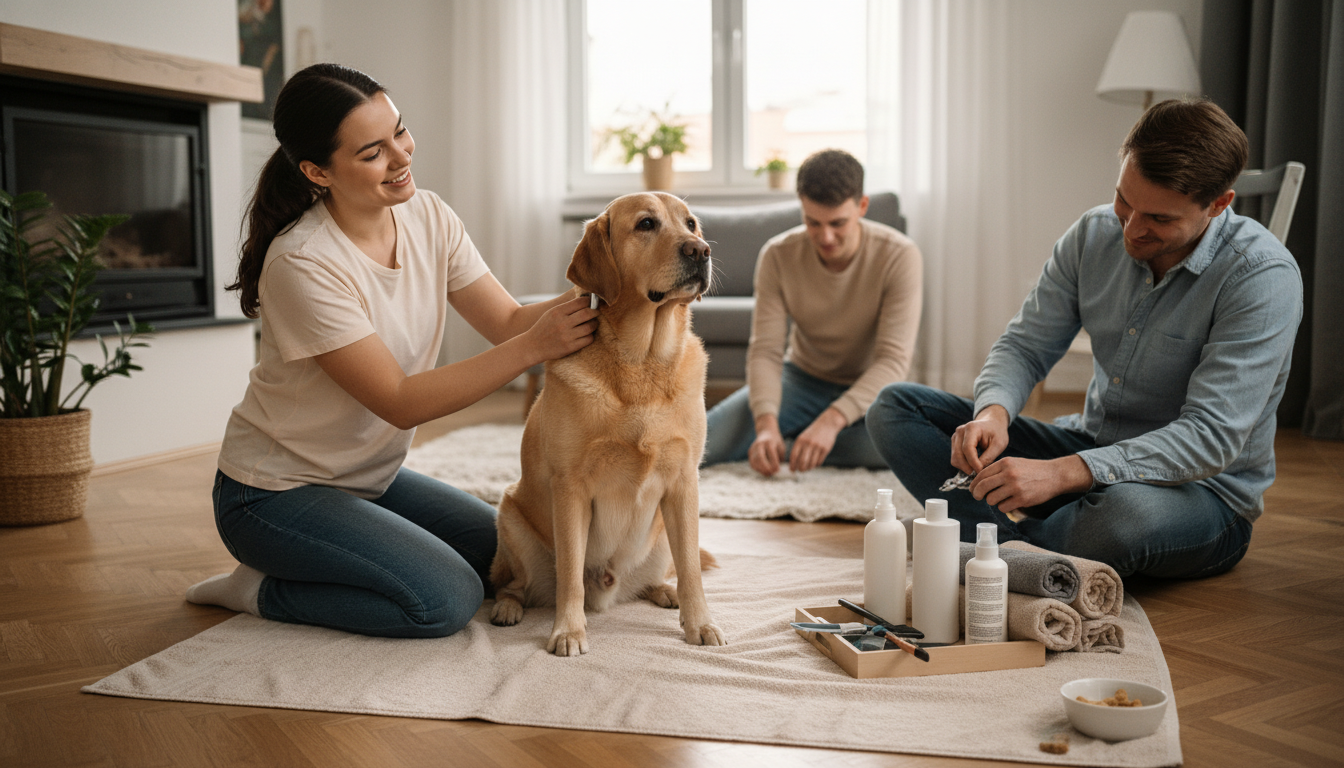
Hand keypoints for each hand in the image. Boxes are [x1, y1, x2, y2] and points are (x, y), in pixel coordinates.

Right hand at [525, 296, 597, 363]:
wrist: (533, 346)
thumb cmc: (544, 328)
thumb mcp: (551, 313)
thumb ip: (566, 307)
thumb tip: (586, 301)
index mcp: (558, 312)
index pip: (580, 302)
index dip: (589, 301)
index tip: (592, 302)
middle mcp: (562, 323)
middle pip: (587, 313)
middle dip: (595, 312)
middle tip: (596, 312)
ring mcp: (567, 336)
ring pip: (590, 327)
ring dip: (594, 324)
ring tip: (593, 323)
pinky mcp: (570, 347)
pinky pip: (588, 339)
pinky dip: (590, 336)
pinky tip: (587, 334)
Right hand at [748, 415, 786, 476]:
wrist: (766, 431)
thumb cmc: (776, 442)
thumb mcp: (781, 447)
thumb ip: (780, 457)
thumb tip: (778, 471)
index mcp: (769, 442)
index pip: (771, 453)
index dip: (774, 463)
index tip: (778, 470)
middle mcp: (759, 444)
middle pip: (760, 457)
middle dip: (766, 467)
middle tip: (772, 473)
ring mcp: (753, 447)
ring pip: (754, 461)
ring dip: (761, 469)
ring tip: (768, 474)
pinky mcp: (750, 451)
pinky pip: (752, 462)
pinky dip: (757, 469)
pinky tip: (763, 471)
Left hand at [788, 407, 846, 473]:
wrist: (826, 424)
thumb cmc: (812, 433)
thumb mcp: (803, 437)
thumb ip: (798, 448)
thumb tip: (794, 463)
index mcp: (800, 440)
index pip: (794, 455)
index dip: (792, 465)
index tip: (792, 470)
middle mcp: (808, 443)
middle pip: (802, 461)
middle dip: (801, 469)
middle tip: (801, 471)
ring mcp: (817, 446)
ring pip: (811, 463)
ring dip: (809, 468)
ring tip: (808, 468)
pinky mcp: (825, 449)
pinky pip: (819, 462)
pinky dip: (816, 465)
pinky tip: (815, 463)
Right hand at [951, 405, 1009, 474]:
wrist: (992, 424)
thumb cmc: (997, 433)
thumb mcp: (999, 444)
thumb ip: (989, 457)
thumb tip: (978, 470)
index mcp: (972, 428)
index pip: (967, 448)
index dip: (973, 462)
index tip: (980, 471)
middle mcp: (960, 431)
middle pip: (958, 454)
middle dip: (968, 467)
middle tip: (979, 473)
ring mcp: (955, 436)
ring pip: (955, 458)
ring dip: (965, 467)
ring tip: (978, 469)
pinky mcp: (954, 442)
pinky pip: (955, 458)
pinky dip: (963, 464)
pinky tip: (973, 464)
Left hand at [969, 455, 1092, 513]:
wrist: (1054, 475)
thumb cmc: (1032, 470)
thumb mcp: (1014, 463)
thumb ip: (998, 470)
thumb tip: (979, 481)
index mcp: (1004, 463)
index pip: (981, 475)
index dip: (974, 484)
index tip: (973, 489)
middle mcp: (1008, 474)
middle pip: (982, 487)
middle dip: (977, 494)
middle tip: (979, 497)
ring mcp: (1015, 487)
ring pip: (991, 499)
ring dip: (993, 501)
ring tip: (1000, 498)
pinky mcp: (1022, 499)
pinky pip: (1003, 507)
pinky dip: (1004, 507)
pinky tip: (1010, 502)